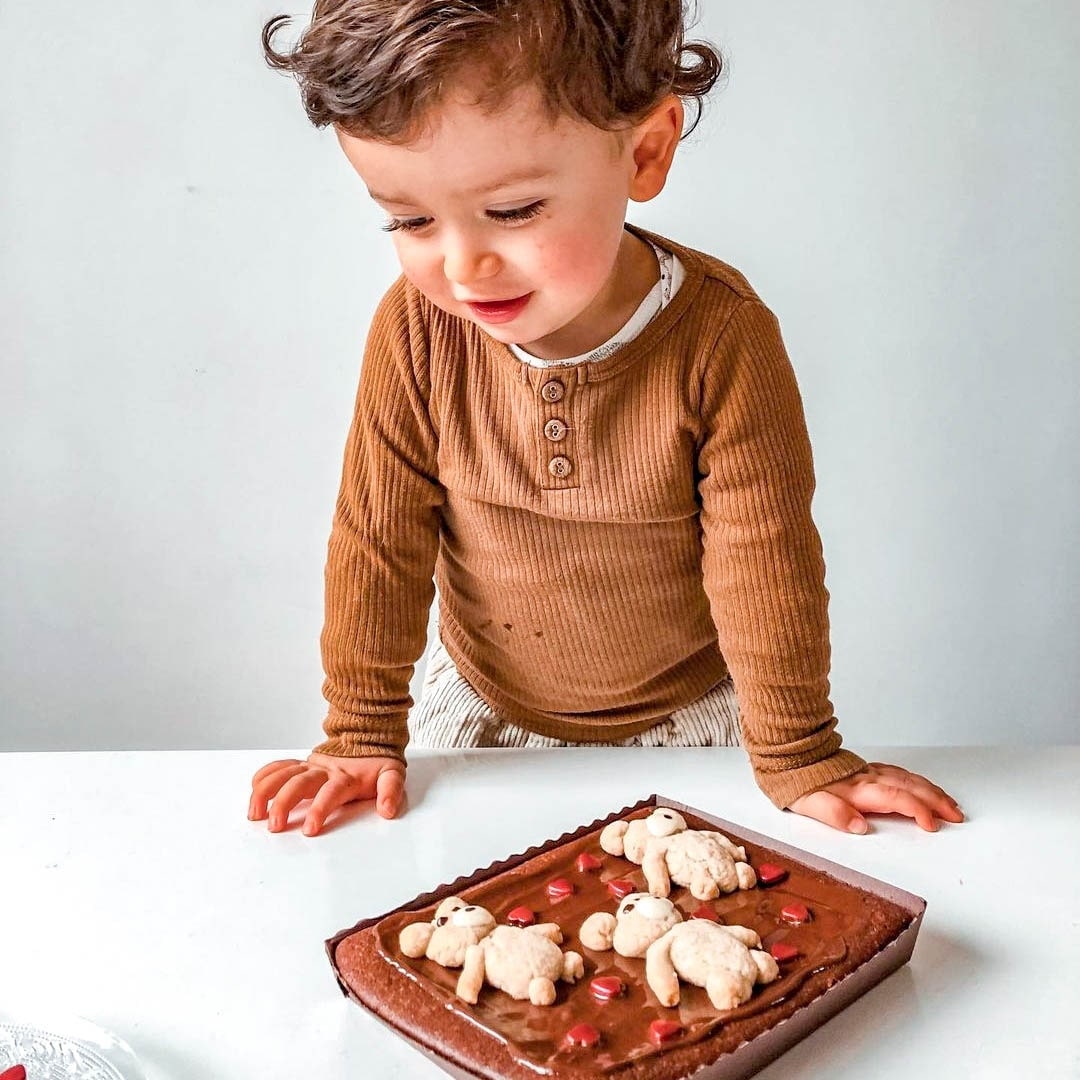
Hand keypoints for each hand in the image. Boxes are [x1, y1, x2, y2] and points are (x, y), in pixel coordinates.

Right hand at [247, 752, 405, 835]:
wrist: (368, 736)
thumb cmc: (377, 763)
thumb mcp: (392, 774)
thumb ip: (391, 791)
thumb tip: (388, 810)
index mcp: (346, 777)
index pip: (330, 793)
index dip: (320, 809)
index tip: (310, 829)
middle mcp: (324, 770)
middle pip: (299, 783)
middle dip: (284, 803)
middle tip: (275, 826)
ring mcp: (310, 766)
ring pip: (283, 774)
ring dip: (266, 792)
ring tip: (255, 814)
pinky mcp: (302, 764)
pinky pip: (279, 766)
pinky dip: (265, 775)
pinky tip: (254, 790)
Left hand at [787, 762, 963, 833]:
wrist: (788, 753)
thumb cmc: (798, 782)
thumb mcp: (807, 803)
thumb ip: (834, 814)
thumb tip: (858, 826)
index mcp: (857, 789)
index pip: (895, 799)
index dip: (916, 810)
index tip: (931, 825)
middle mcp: (868, 778)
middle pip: (910, 787)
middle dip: (936, 801)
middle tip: (956, 816)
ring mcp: (869, 772)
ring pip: (908, 779)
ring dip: (932, 791)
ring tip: (950, 804)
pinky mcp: (867, 769)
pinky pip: (900, 773)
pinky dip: (918, 781)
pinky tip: (925, 786)